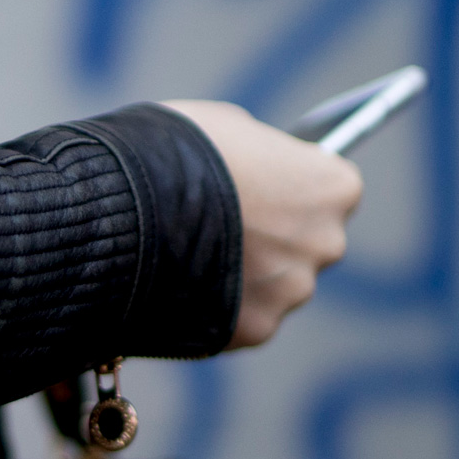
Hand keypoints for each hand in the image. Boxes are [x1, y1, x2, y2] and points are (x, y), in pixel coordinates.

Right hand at [163, 99, 361, 348]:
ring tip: (190, 261)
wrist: (126, 208)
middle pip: (306, 244)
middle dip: (272, 239)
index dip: (290, 188)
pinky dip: (215, 309)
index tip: (263, 190)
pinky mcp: (255, 330)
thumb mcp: (227, 128)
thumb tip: (260, 172)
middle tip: (222, 229)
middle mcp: (327, 243)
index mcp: (333, 187)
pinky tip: (179, 289)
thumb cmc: (177, 152)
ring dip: (243, 278)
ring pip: (273, 287)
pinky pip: (240, 320)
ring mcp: (292, 291)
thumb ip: (260, 155)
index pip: (331, 190)